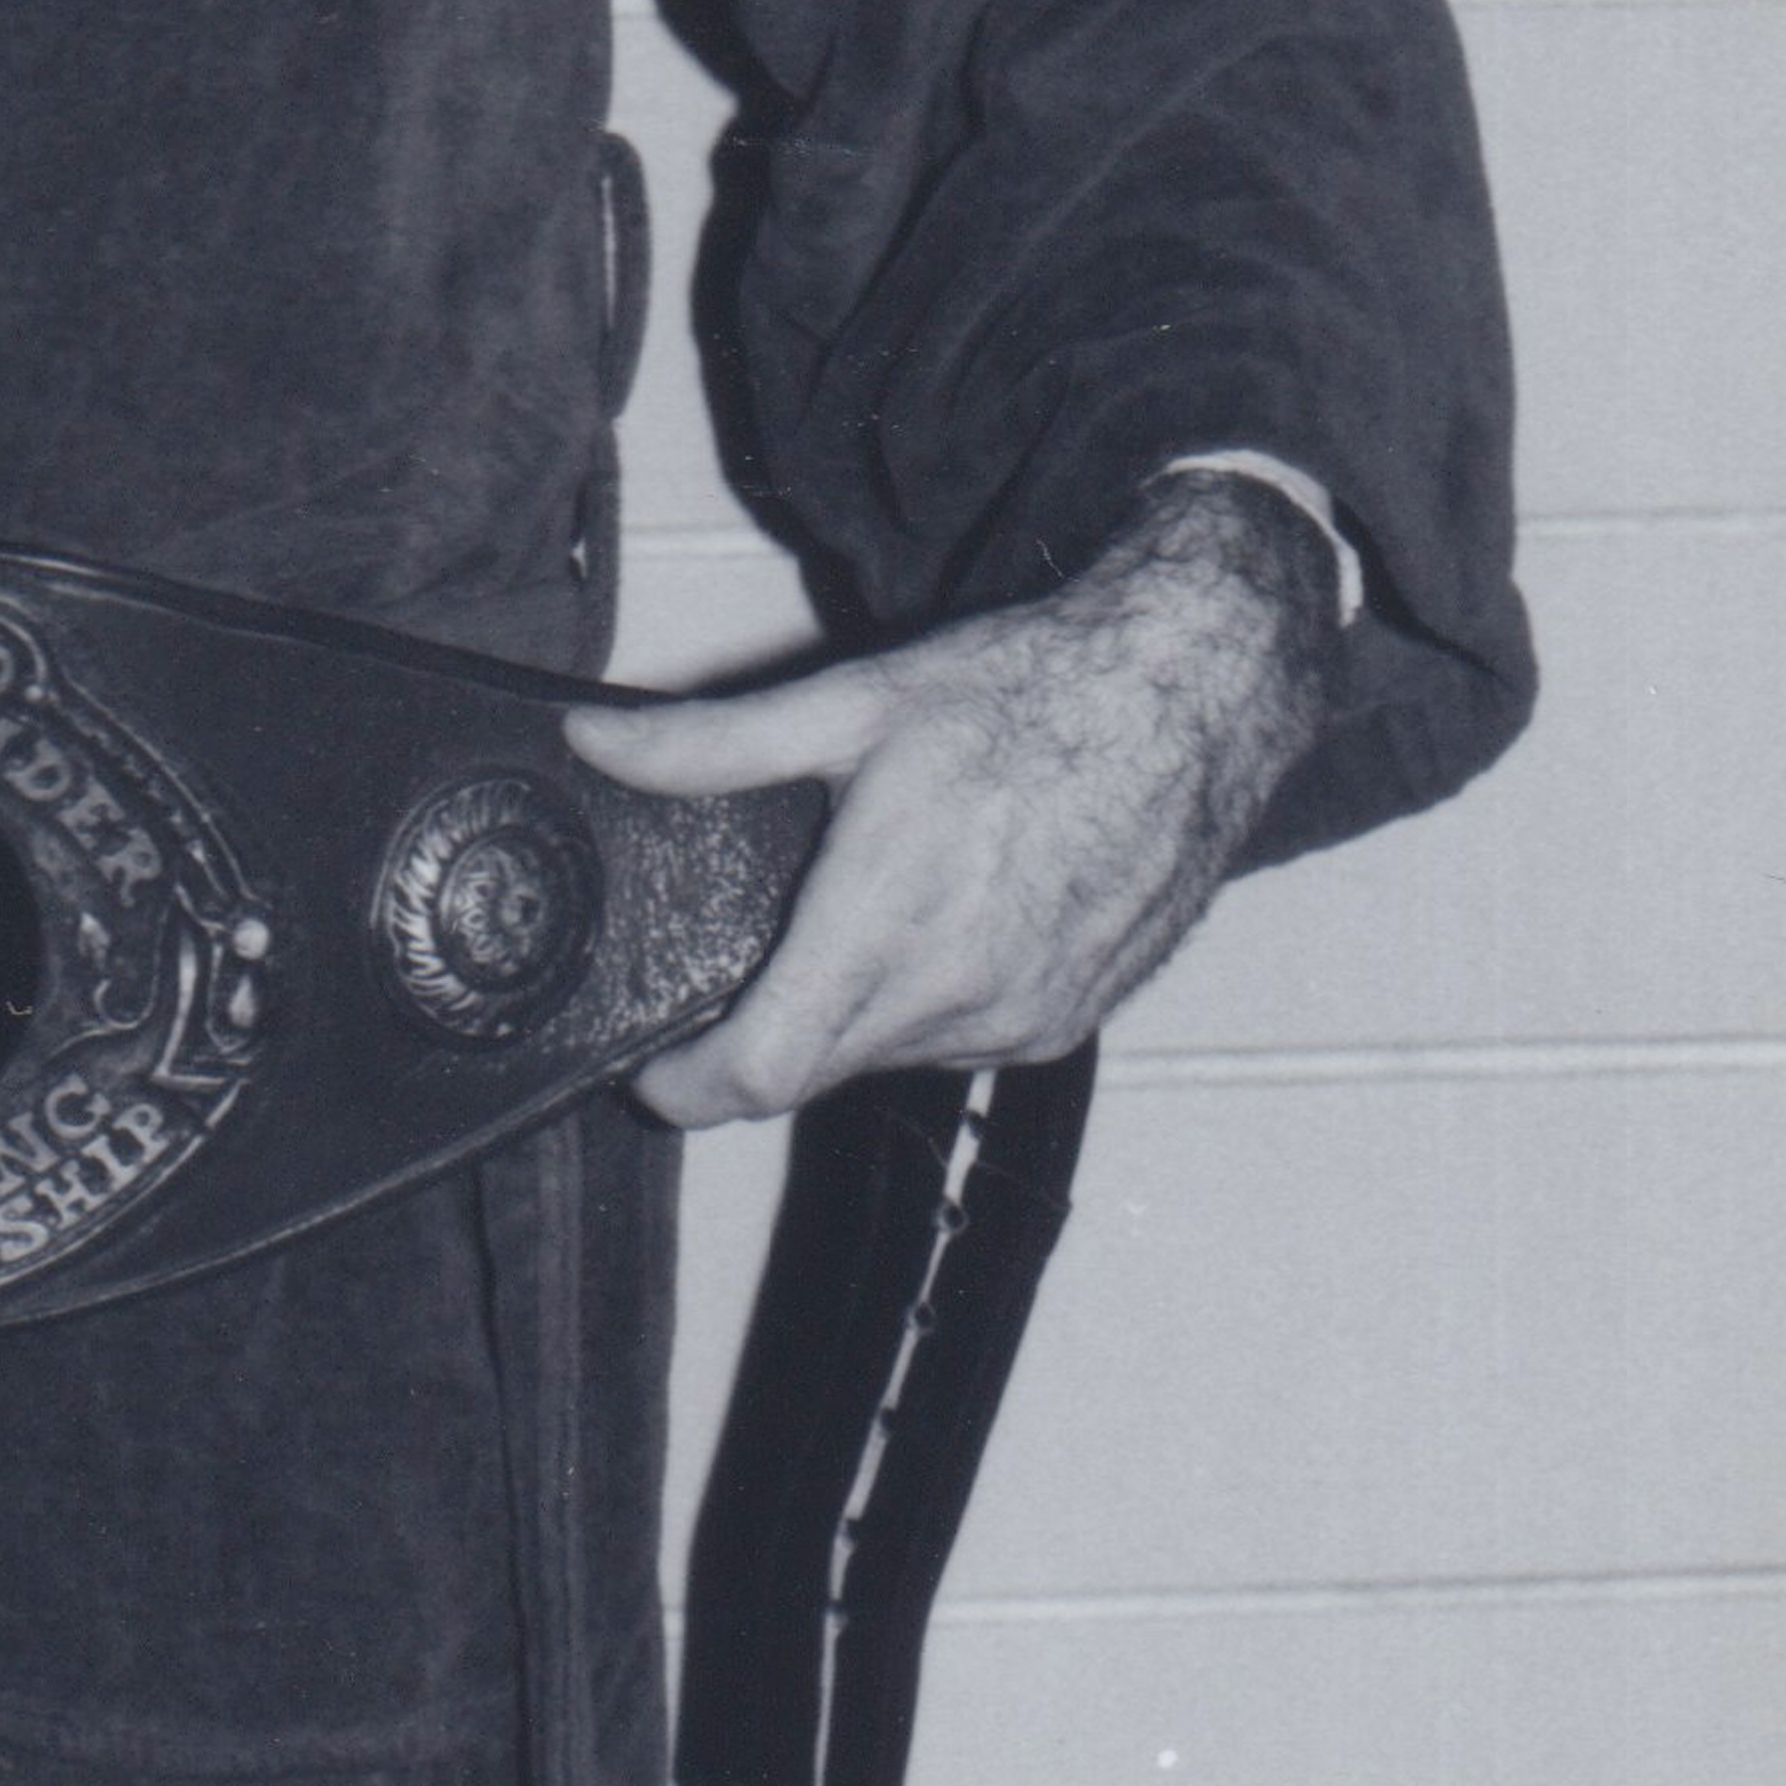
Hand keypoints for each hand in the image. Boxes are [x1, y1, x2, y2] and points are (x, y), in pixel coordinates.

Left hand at [569, 471, 1345, 1129]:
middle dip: (761, 1044)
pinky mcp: (1072, 1021)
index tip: (651, 1074)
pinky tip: (937, 929)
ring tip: (850, 925)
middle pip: (816, 1073)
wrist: (1189, 700)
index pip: (763, 1070)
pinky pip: (966, 1046)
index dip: (688, 1090)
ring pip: (891, 1061)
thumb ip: (711, 745)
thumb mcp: (852, 703)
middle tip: (732, 982)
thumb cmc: (1030, 694)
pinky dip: (927, 1011)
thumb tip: (596, 745)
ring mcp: (1025, 1017)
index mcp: (888, 921)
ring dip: (850, 1022)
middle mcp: (960, 992)